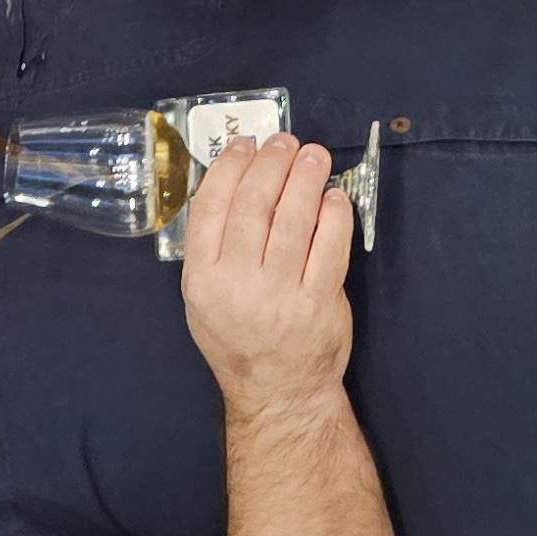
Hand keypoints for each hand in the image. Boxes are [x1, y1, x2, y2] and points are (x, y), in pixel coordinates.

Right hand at [181, 136, 356, 409]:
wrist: (278, 393)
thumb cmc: (238, 339)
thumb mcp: (203, 299)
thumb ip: (213, 248)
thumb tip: (238, 182)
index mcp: (202, 279)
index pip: (211, 207)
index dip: (229, 168)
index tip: (244, 145)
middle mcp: (237, 283)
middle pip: (254, 204)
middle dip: (272, 163)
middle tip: (285, 142)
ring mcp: (280, 294)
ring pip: (293, 218)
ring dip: (306, 177)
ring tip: (314, 155)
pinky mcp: (319, 302)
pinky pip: (330, 245)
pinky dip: (334, 214)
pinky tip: (334, 198)